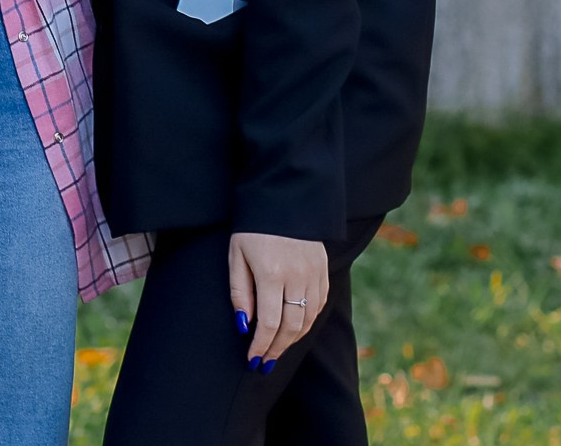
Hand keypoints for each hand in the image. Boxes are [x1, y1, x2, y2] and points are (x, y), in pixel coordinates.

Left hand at [230, 232, 328, 367]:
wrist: (284, 198)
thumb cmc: (252, 227)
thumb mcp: (236, 255)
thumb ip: (240, 291)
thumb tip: (244, 325)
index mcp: (271, 273)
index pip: (269, 323)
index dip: (261, 345)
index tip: (252, 359)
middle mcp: (297, 276)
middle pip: (291, 327)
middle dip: (276, 349)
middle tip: (264, 362)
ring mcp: (314, 274)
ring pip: (307, 319)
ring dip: (292, 340)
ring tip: (277, 350)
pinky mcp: (324, 270)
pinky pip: (319, 305)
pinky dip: (307, 322)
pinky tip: (294, 330)